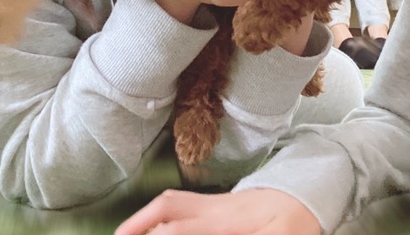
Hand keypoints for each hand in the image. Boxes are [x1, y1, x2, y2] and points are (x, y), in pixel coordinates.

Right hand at [114, 188, 320, 234]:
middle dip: (139, 222)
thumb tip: (184, 231)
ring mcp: (213, 202)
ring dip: (145, 215)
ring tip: (124, 232)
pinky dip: (159, 211)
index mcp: (226, 221)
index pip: (182, 227)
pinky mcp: (215, 203)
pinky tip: (152, 225)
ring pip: (171, 201)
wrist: (303, 197)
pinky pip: (179, 202)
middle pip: (169, 206)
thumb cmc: (292, 224)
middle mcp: (214, 207)